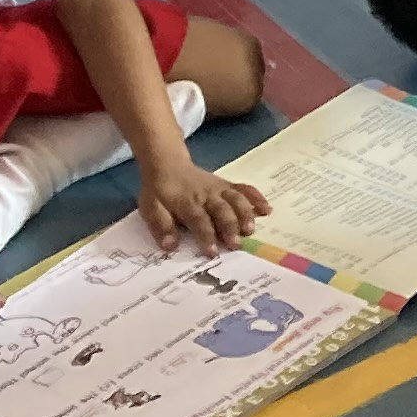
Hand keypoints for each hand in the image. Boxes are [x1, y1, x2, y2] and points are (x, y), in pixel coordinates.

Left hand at [139, 158, 269, 257]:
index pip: (199, 220)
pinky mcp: (227, 185)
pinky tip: (266, 210)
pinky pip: (244, 189)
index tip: (213, 252)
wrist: (167, 164)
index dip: (206, 236)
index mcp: (186, 202)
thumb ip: (160, 226)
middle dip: (229, 227)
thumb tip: (170, 245)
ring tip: (250, 230)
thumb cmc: (159, 192)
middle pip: (221, 210)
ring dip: (245, 214)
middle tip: (235, 245)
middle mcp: (206, 195)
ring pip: (236, 199)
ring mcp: (219, 188)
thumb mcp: (150, 209)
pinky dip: (256, 198)